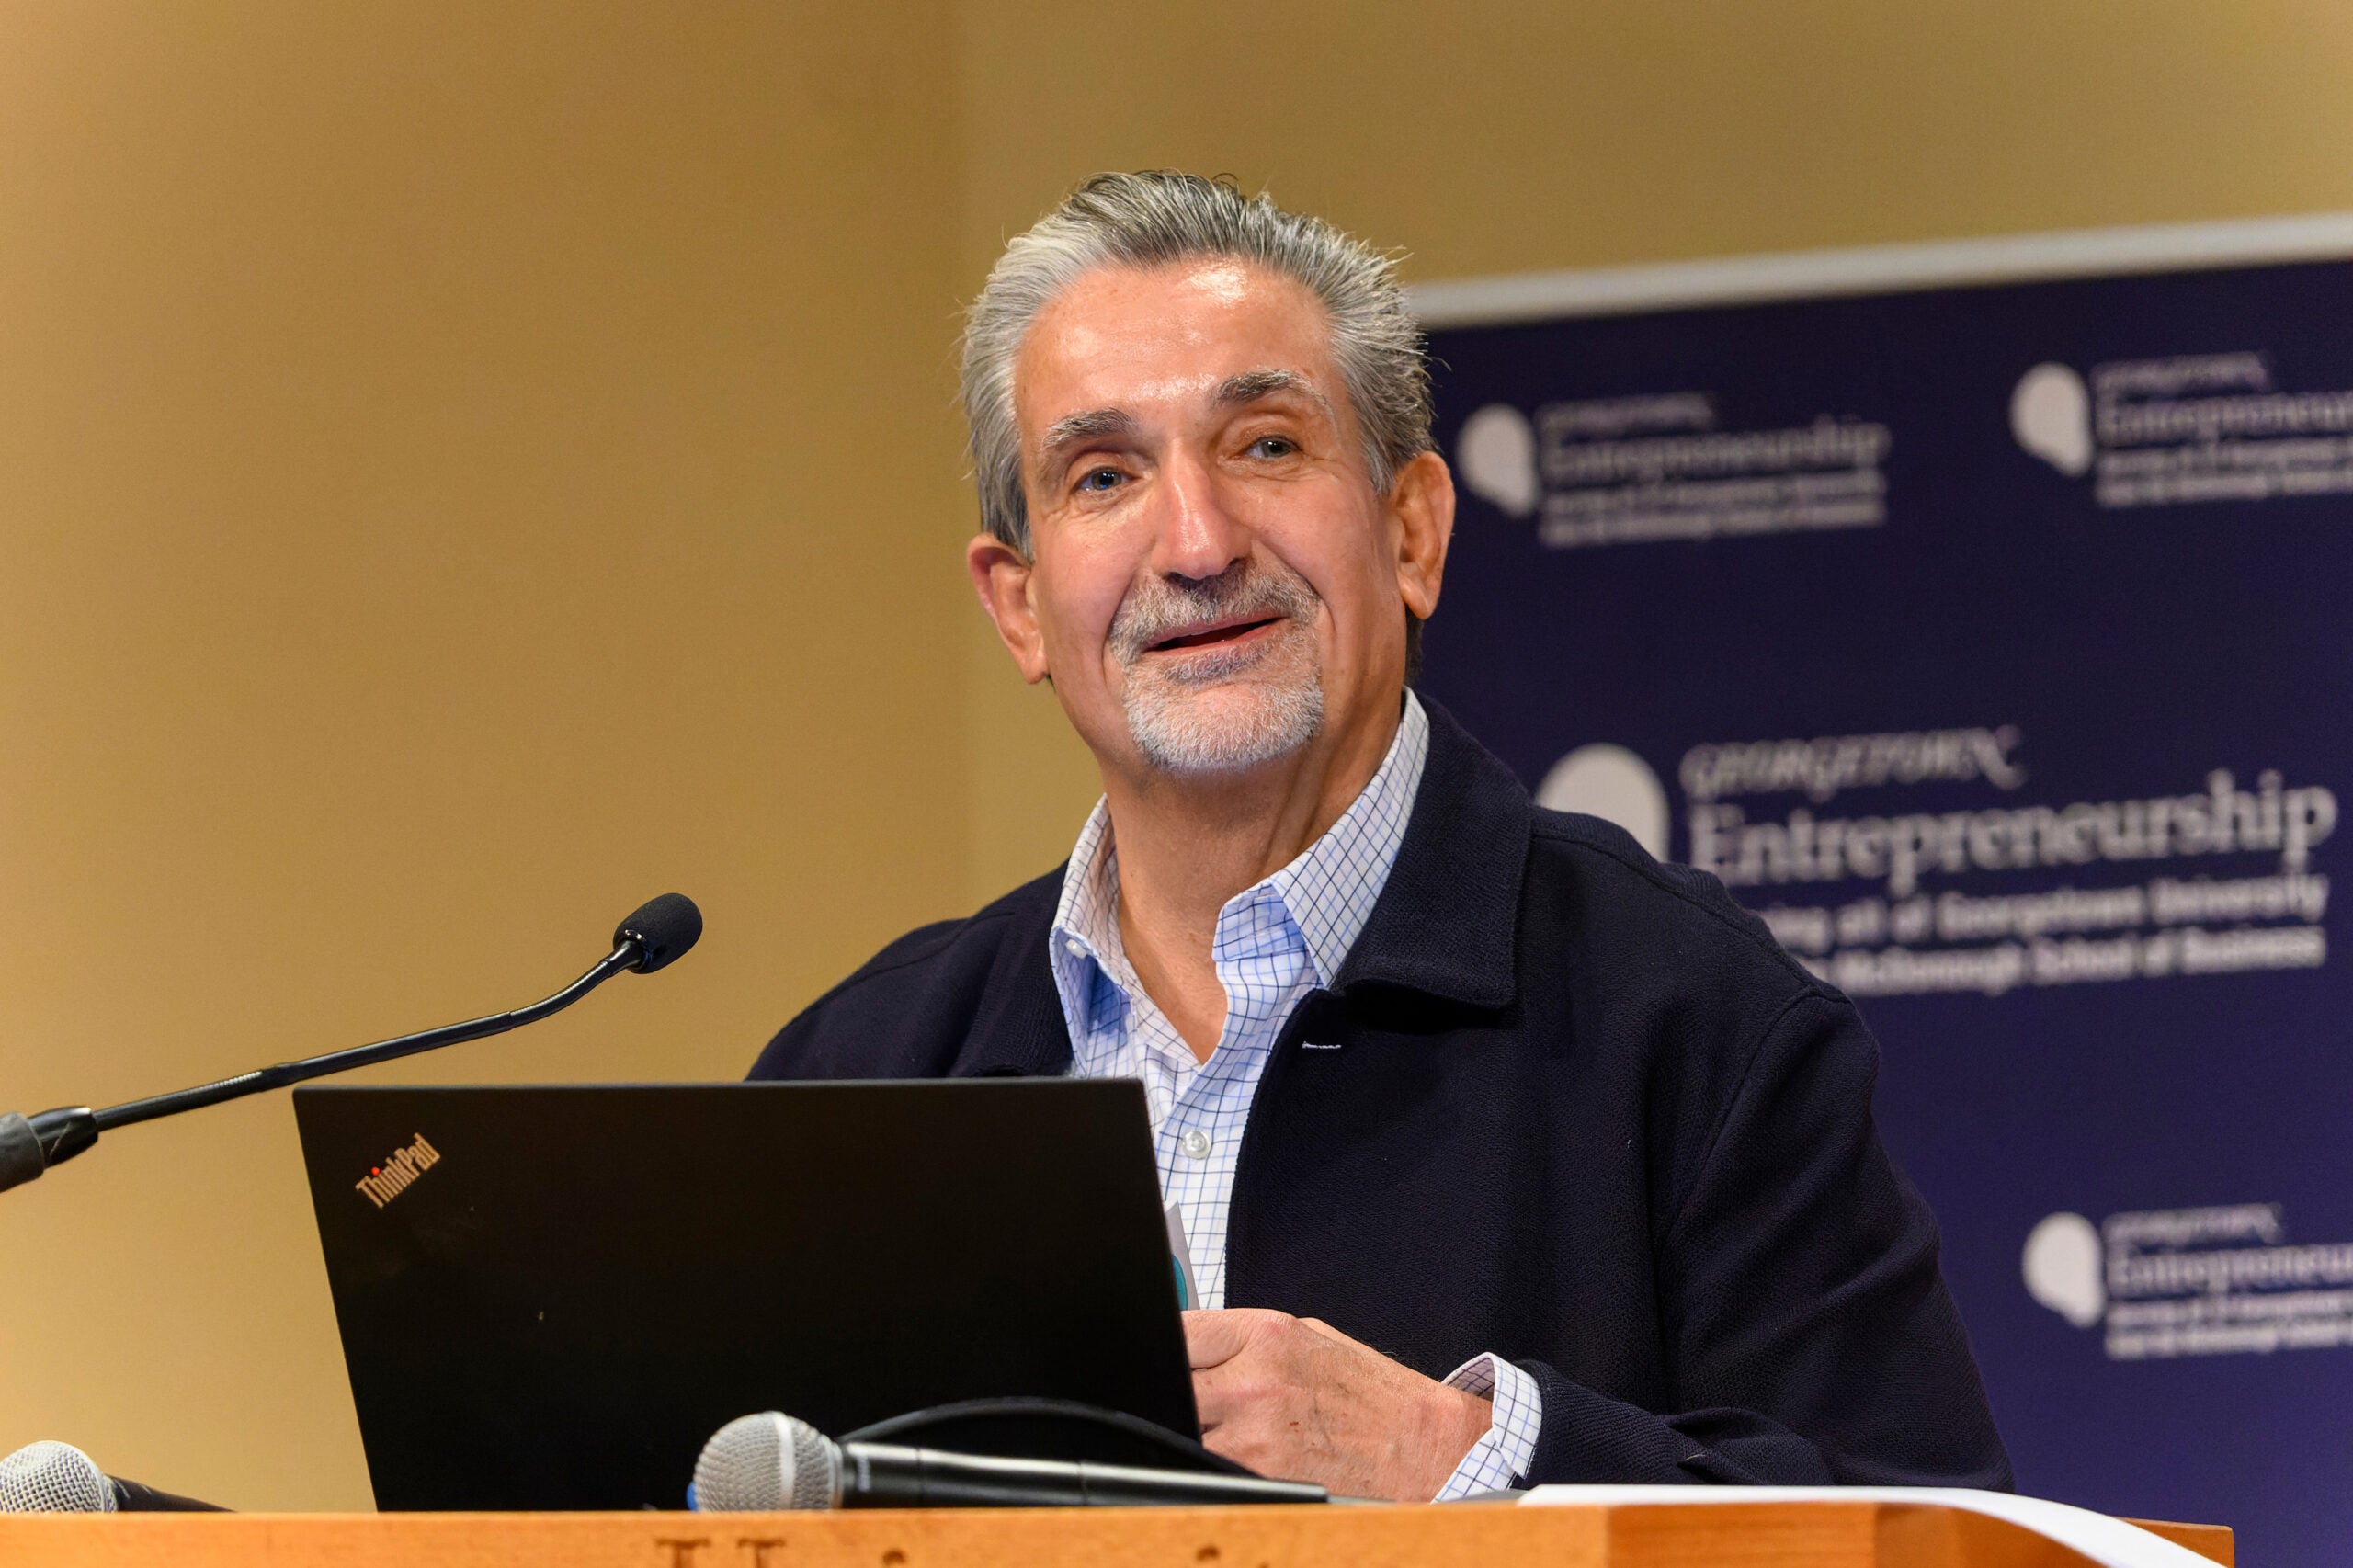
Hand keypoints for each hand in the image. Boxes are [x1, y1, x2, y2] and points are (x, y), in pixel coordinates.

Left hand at [1184, 1308, 1492, 1501]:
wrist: (1422, 1443)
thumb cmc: (1368, 1392)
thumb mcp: (1306, 1339)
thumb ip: (1244, 1342)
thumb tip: (1191, 1347)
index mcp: (1265, 1336)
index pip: (1177, 1332)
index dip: (1161, 1348)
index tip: (1157, 1358)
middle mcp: (1253, 1383)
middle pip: (1168, 1386)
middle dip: (1170, 1394)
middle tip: (1192, 1401)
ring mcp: (1253, 1437)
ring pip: (1182, 1434)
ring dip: (1190, 1432)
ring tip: (1221, 1430)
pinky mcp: (1260, 1480)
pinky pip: (1209, 1469)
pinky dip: (1213, 1464)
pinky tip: (1239, 1457)